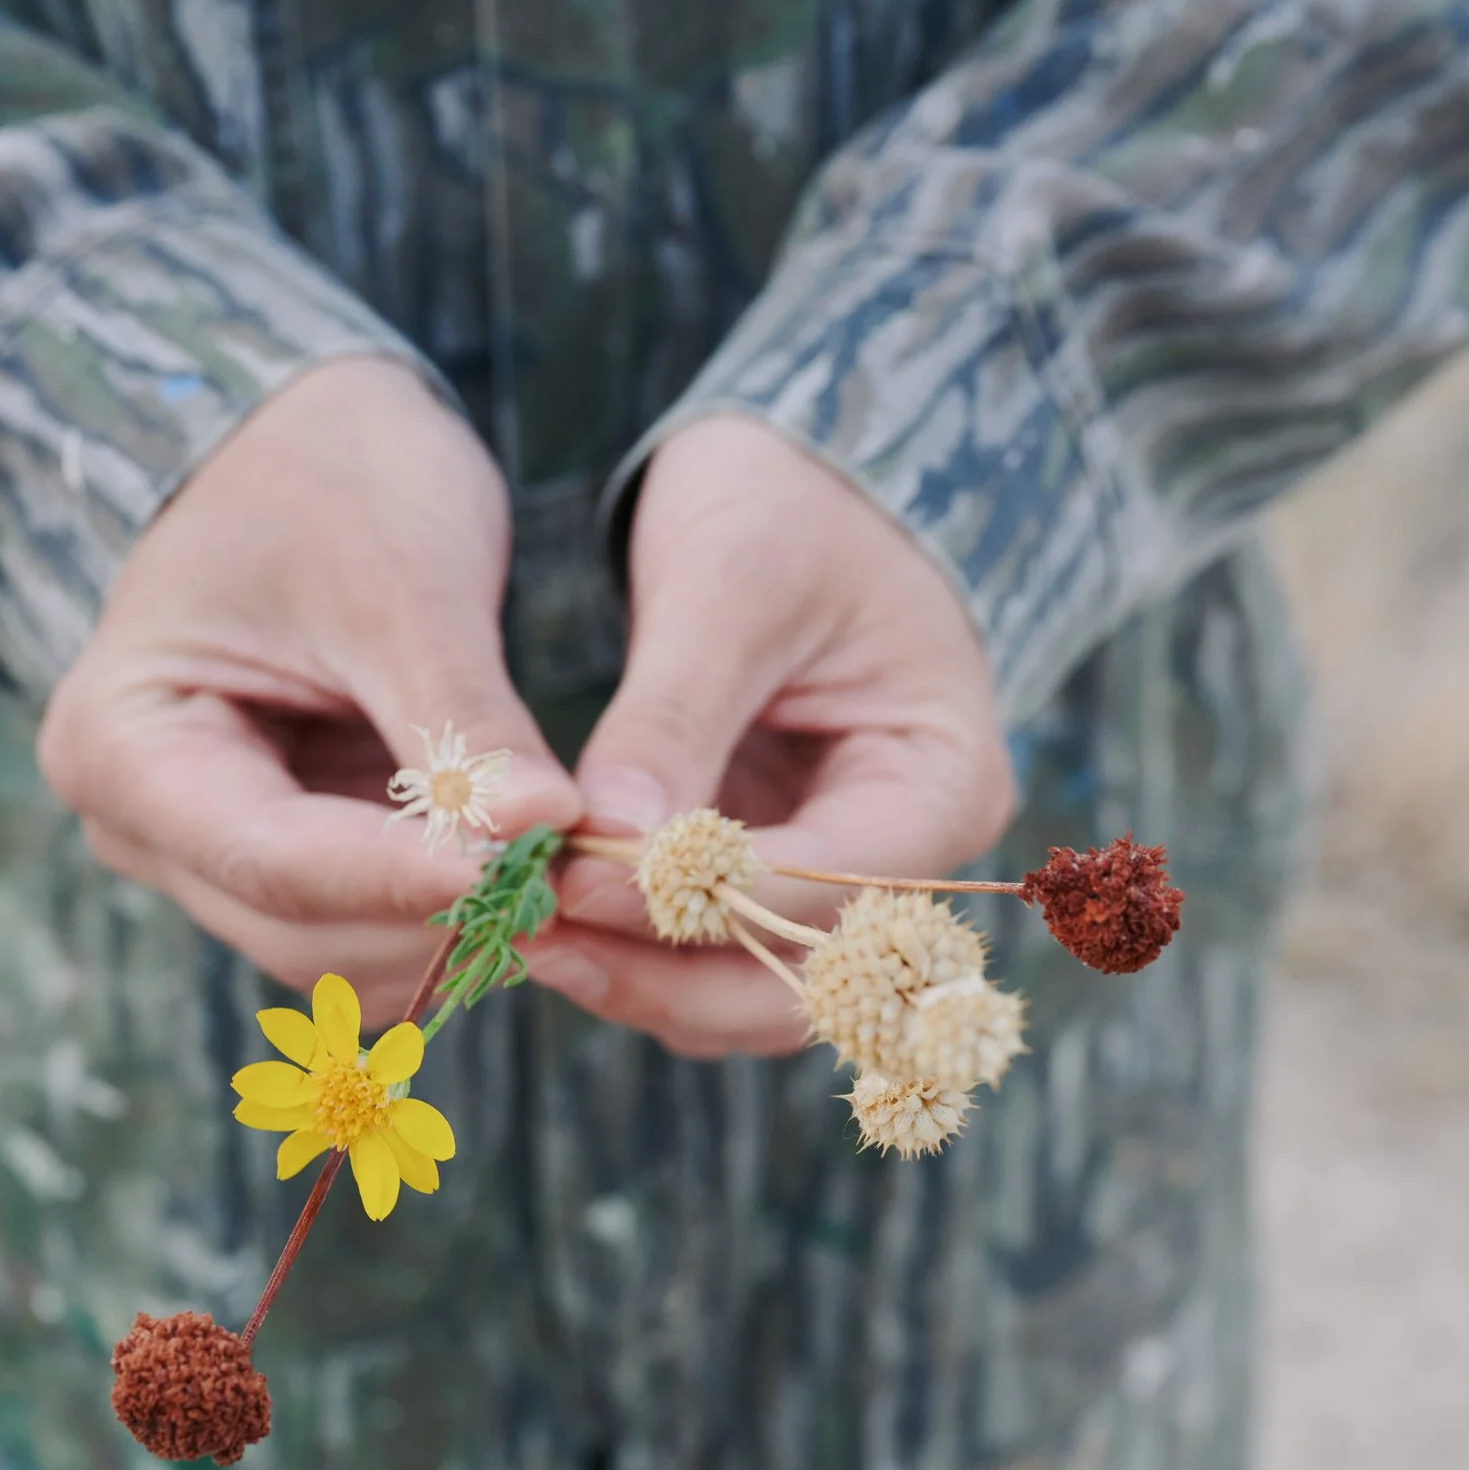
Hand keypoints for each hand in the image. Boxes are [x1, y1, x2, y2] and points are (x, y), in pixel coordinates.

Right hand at [37, 358, 580, 1019]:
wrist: (307, 439)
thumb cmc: (334, 478)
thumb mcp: (402, 582)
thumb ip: (465, 719)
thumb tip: (548, 832)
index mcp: (121, 743)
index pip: (273, 857)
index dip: (406, 880)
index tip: (533, 877)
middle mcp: (142, 823)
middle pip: (299, 925)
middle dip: (441, 916)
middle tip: (586, 889)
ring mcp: (208, 850)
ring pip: (340, 945)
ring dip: (457, 932)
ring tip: (579, 885)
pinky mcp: (285, 855)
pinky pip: (370, 924)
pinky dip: (454, 917)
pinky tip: (541, 880)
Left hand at [524, 416, 1015, 1057]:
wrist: (795, 478)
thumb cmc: (785, 502)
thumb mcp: (729, 584)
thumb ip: (673, 716)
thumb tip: (604, 837)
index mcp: (943, 782)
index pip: (823, 889)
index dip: (695, 905)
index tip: (570, 884)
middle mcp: (909, 858)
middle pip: (796, 982)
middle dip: (663, 977)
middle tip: (534, 943)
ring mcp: (841, 879)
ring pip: (744, 991)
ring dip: (638, 978)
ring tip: (524, 933)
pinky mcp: (769, 878)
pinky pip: (705, 954)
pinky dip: (631, 950)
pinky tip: (547, 915)